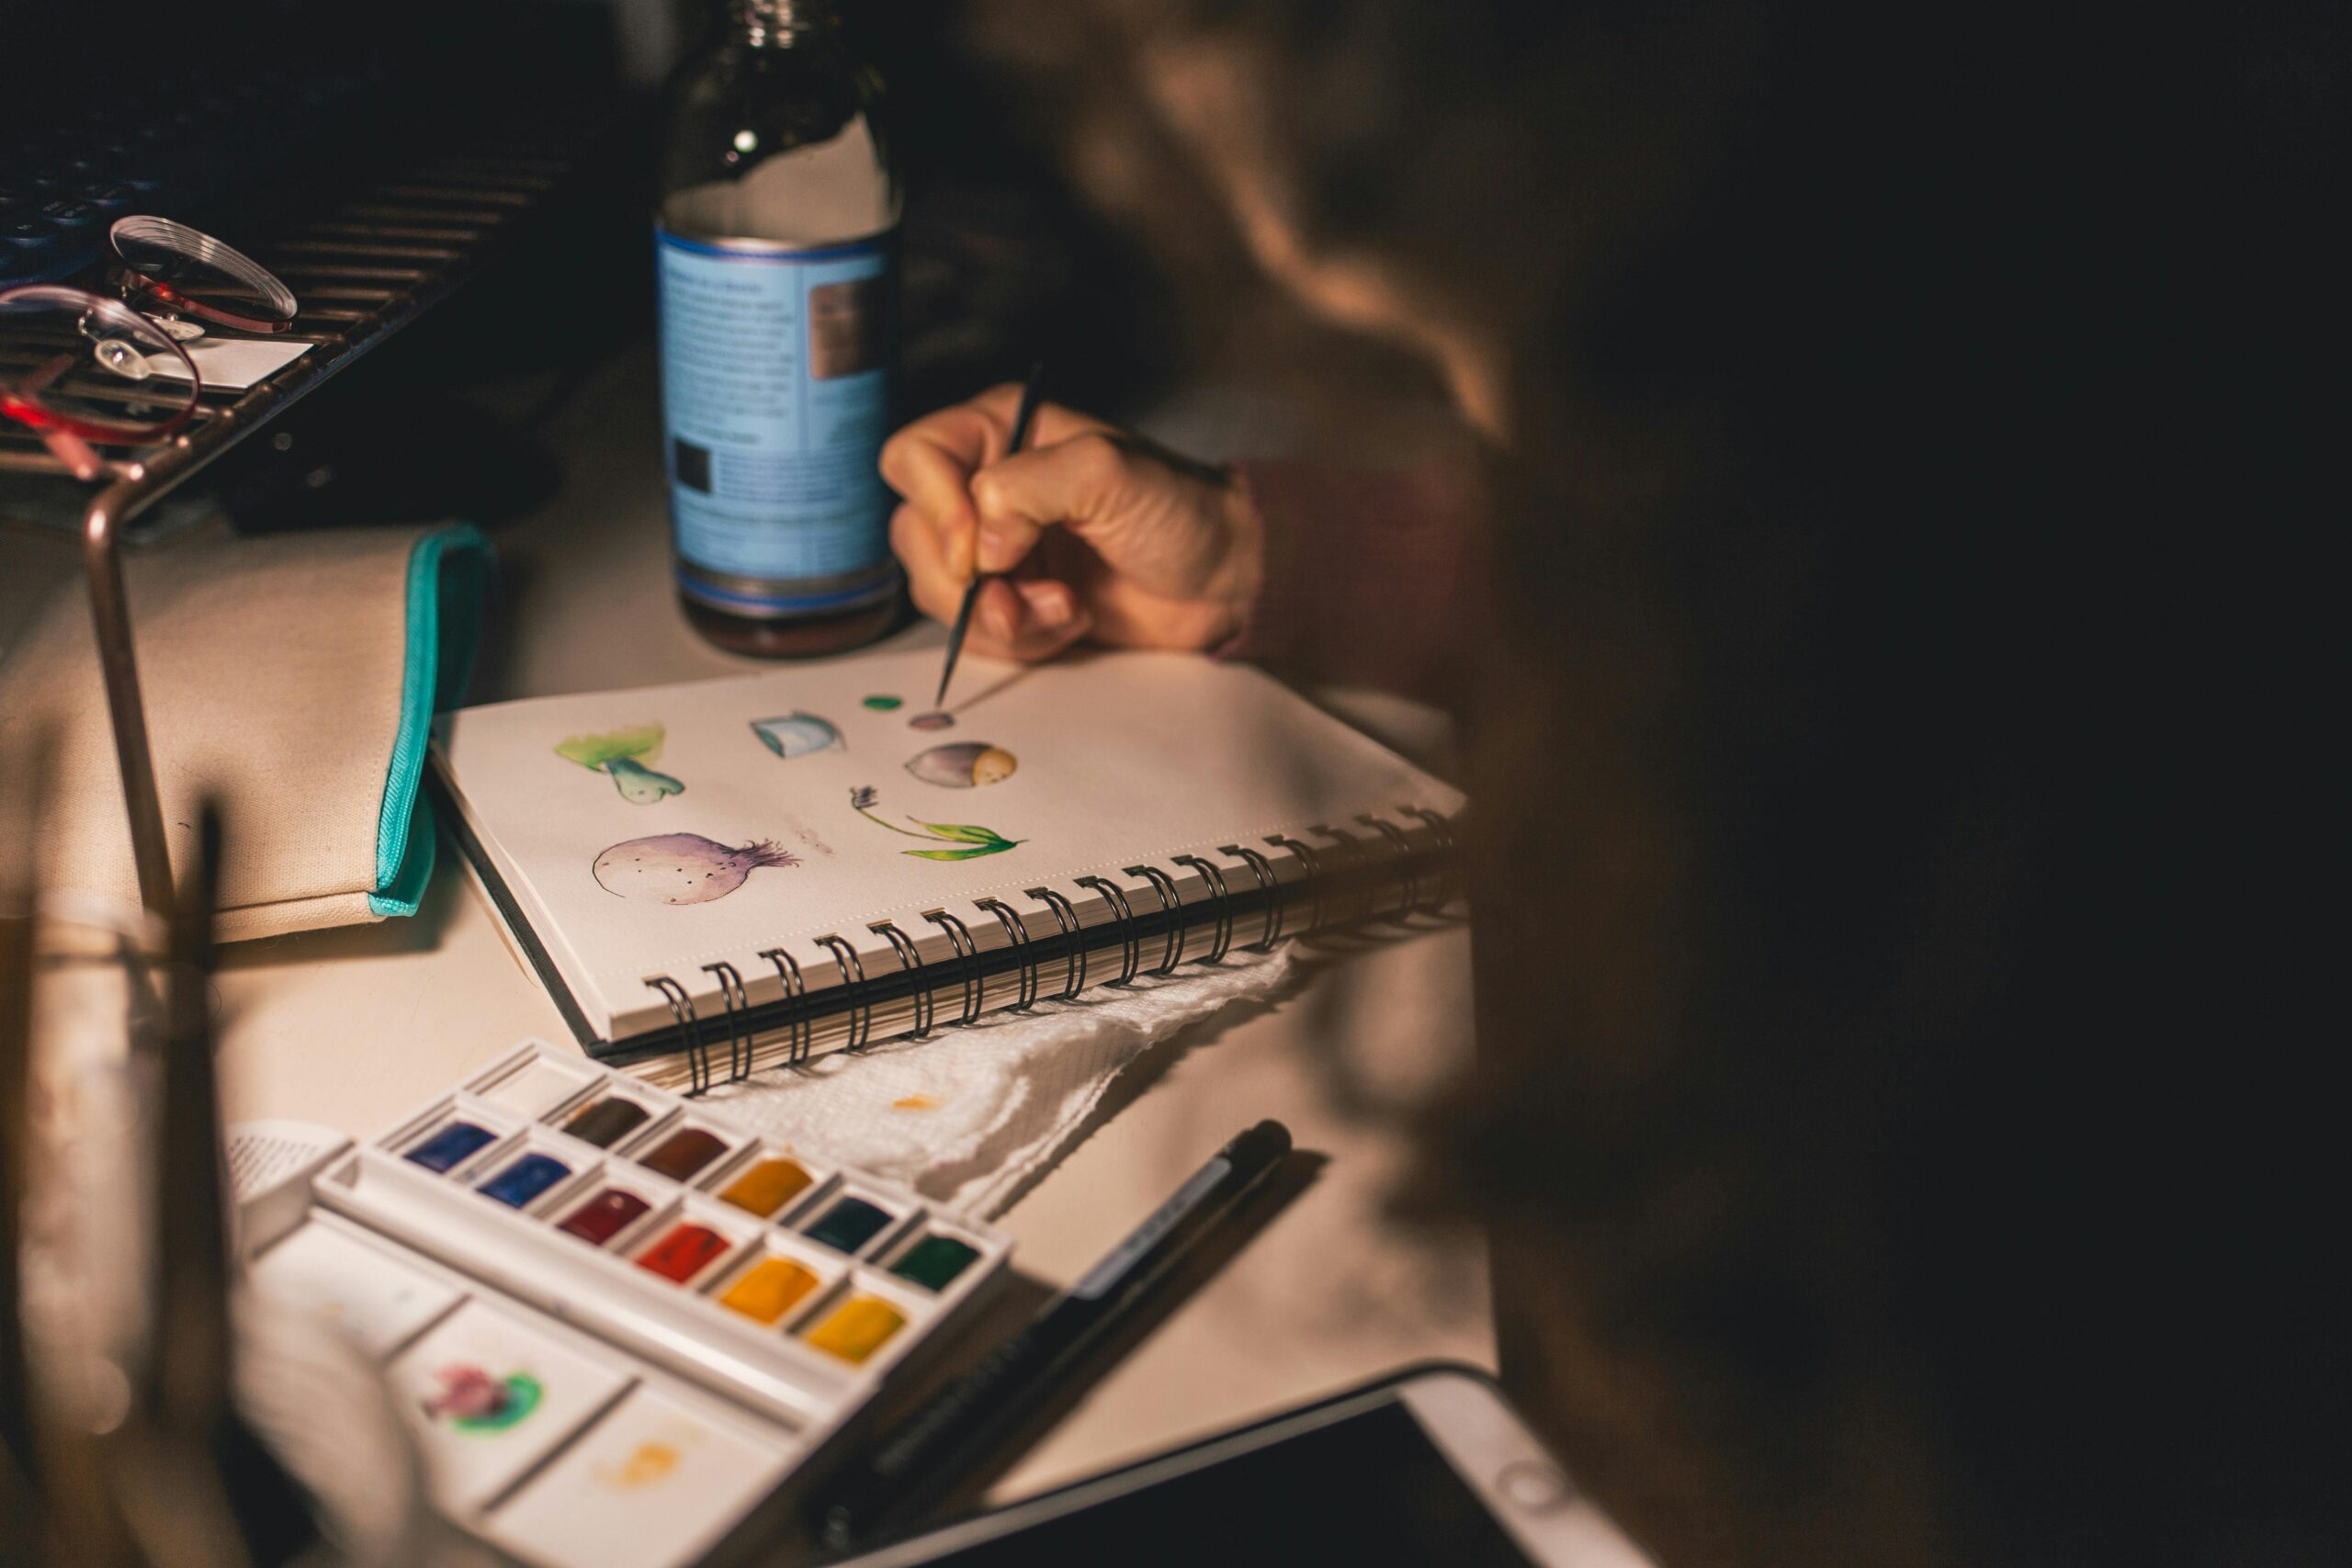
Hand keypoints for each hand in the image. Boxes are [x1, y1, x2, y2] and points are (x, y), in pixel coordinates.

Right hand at [880, 385, 1264, 661]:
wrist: (1222, 580)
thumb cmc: (1179, 511)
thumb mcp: (1109, 473)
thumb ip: (1031, 486)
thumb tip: (982, 543)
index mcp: (1000, 430)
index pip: (913, 457)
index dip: (935, 508)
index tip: (980, 550)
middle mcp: (986, 484)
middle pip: (914, 533)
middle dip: (966, 580)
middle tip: (1020, 593)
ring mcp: (996, 548)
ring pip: (938, 592)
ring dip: (1000, 616)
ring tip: (1066, 607)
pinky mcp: (1012, 600)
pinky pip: (973, 632)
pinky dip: (1021, 639)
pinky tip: (1073, 619)